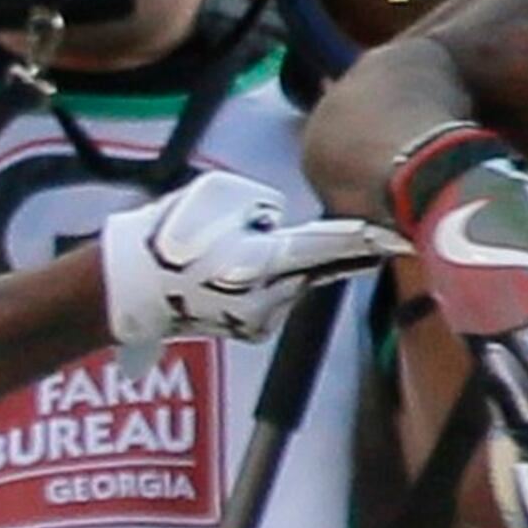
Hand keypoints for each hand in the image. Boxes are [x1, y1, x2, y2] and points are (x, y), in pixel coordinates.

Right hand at [99, 177, 399, 348]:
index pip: (326, 246)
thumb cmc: (168, 236)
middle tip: (308, 236)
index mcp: (260, 263)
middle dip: (318, 247)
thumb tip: (279, 226)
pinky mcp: (254, 331)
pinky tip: (228, 276)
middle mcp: (269, 300)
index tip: (398, 235)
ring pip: (293, 277)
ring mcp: (262, 321)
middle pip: (314, 262)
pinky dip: (264, 281)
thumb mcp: (217, 195)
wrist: (129, 290)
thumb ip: (262, 207)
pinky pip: (276, 294)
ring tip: (227, 256)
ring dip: (279, 262)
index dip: (364, 238)